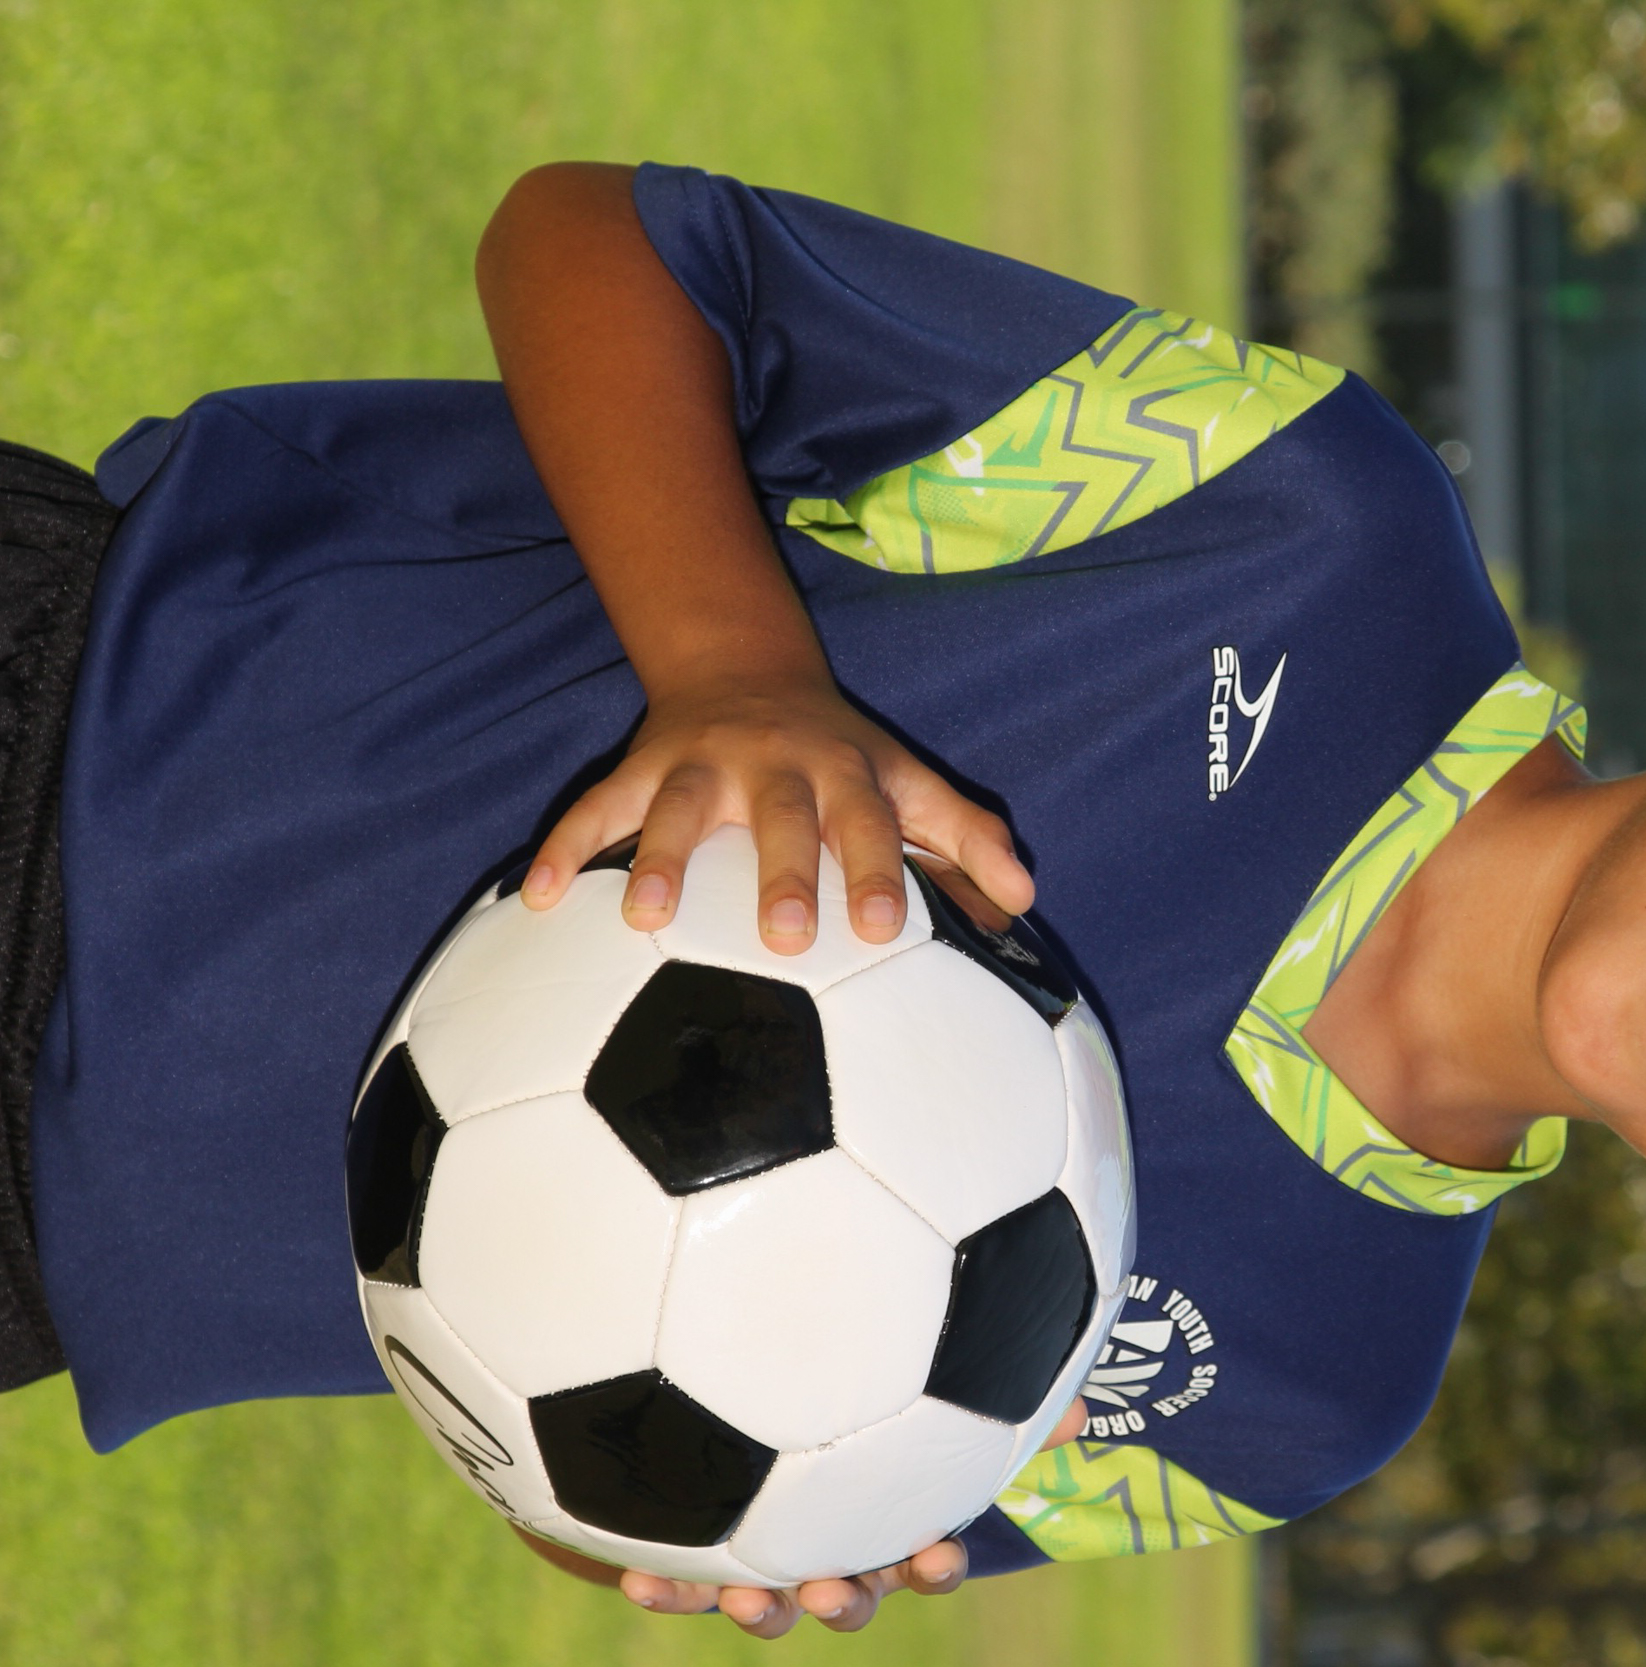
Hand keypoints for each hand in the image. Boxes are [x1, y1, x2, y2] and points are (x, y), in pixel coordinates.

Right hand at [519, 672, 1034, 949]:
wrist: (747, 668)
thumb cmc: (844, 756)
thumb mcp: (910, 783)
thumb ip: (968, 840)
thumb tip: (1026, 904)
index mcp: (844, 773)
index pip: (869, 822)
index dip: (880, 870)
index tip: (889, 930)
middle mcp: (774, 764)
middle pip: (780, 816)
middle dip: (783, 871)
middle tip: (786, 938)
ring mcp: (702, 764)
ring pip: (678, 808)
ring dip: (661, 860)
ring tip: (645, 919)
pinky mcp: (643, 769)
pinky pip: (597, 810)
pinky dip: (565, 849)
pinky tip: (537, 900)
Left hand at [614, 1396, 1091, 1638]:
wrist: (724, 1400)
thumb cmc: (856, 1392)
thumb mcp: (934, 1384)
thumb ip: (999, 1389)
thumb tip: (1083, 1407)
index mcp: (891, 1519)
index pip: (925, 1554)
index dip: (933, 1563)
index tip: (937, 1554)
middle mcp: (835, 1549)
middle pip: (851, 1593)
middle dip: (847, 1601)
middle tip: (836, 1590)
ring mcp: (768, 1560)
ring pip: (771, 1605)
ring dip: (762, 1613)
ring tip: (747, 1602)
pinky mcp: (701, 1561)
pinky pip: (685, 1587)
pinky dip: (666, 1592)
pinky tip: (638, 1585)